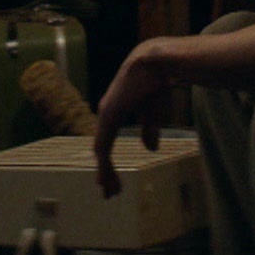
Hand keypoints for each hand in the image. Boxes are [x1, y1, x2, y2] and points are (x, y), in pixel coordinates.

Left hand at [92, 40, 169, 198]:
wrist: (155, 62)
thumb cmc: (155, 82)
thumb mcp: (152, 111)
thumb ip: (149, 129)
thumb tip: (149, 149)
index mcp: (114, 111)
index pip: (106, 142)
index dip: (108, 162)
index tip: (112, 179)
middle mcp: (106, 114)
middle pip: (101, 149)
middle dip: (105, 172)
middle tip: (108, 192)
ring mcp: (106, 115)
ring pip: (100, 152)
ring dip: (105, 173)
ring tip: (109, 191)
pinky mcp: (110, 117)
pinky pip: (104, 148)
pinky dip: (105, 165)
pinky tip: (106, 178)